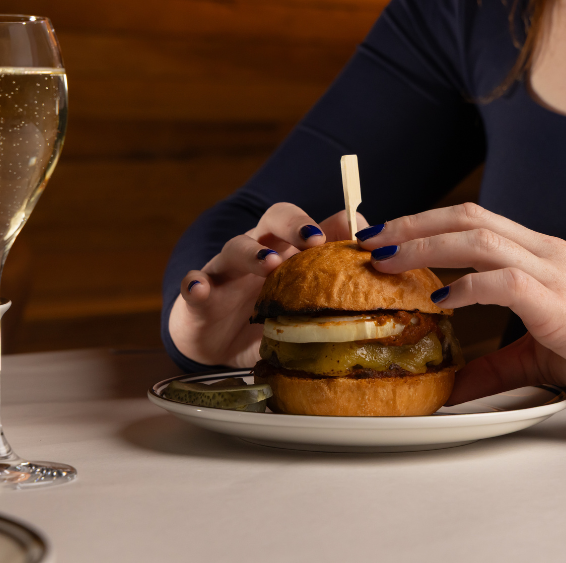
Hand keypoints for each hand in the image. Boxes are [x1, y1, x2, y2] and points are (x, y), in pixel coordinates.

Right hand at [169, 204, 366, 367]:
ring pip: (234, 248)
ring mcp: (225, 273)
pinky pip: (193, 286)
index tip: (351, 229)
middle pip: (272, 220)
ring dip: (252, 252)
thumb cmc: (264, 320)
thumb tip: (372, 261)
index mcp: (284, 252)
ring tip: (268, 264)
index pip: (304, 223)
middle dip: (294, 224)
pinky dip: (196, 286)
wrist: (215, 345)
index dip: (326, 221)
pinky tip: (200, 289)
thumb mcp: (298, 305)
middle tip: (313, 240)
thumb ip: (329, 282)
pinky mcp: (198, 298)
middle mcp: (256, 253)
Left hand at [356, 203, 565, 402]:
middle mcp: (543, 253)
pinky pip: (505, 281)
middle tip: (370, 239)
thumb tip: (451, 385)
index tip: (384, 237)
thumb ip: (492, 364)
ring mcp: (553, 273)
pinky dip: (467, 285)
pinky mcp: (559, 303)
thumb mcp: (536, 354)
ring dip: (426, 246)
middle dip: (412, 224)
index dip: (423, 223)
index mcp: (536, 255)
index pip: (471, 221)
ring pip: (480, 238)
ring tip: (387, 260)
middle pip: (467, 218)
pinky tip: (441, 298)